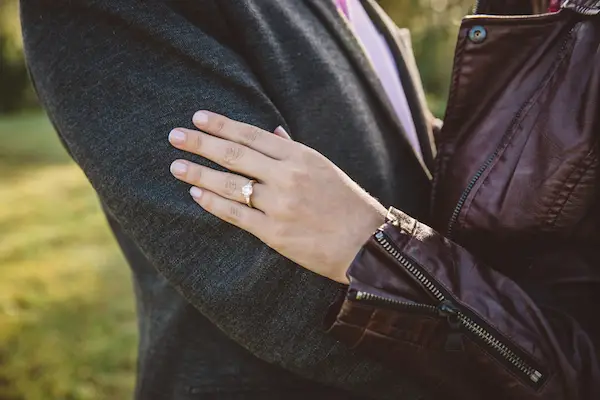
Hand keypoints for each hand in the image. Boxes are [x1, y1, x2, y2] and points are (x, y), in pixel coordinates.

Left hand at [168, 111, 385, 283]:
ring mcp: (279, 205)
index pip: (252, 135)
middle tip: (175, 136)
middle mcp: (287, 177)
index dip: (222, 125)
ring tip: (176, 166)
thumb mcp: (325, 168)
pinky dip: (213, 203)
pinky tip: (196, 194)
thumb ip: (295, 150)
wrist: (366, 244)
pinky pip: (236, 215)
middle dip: (201, 144)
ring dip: (199, 173)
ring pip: (230, 185)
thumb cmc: (348, 203)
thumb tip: (273, 133)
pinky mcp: (274, 233)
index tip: (198, 118)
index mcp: (301, 157)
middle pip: (234, 155)